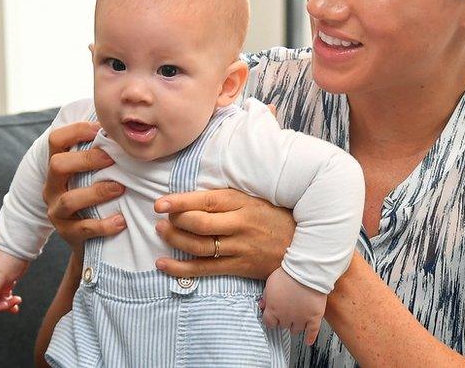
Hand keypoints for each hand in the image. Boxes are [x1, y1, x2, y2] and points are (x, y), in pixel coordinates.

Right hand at [43, 121, 125, 252]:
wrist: (90, 241)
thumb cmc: (96, 197)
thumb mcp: (92, 174)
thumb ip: (101, 153)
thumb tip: (125, 127)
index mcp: (57, 167)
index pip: (56, 140)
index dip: (76, 131)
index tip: (100, 128)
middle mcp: (51, 187)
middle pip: (57, 165)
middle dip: (86, 159)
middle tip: (112, 158)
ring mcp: (56, 211)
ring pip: (69, 199)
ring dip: (97, 192)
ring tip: (120, 188)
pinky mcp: (67, 233)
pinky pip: (83, 228)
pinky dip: (103, 225)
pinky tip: (121, 221)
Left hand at [152, 188, 294, 278]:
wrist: (304, 246)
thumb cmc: (274, 217)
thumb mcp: (254, 198)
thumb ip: (226, 198)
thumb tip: (192, 196)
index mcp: (242, 203)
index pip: (205, 201)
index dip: (180, 202)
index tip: (160, 203)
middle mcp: (240, 225)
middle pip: (199, 224)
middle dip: (174, 221)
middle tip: (161, 218)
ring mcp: (239, 248)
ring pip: (198, 246)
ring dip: (174, 240)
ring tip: (161, 233)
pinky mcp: (239, 267)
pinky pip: (204, 269)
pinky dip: (181, 268)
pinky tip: (163, 264)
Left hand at [261, 269, 326, 344]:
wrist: (306, 271)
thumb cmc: (288, 275)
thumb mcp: (270, 283)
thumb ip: (265, 296)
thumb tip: (262, 305)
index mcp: (273, 309)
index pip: (269, 323)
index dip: (271, 320)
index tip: (273, 319)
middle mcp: (286, 317)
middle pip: (283, 326)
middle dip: (284, 320)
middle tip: (286, 315)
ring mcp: (301, 318)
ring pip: (296, 330)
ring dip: (295, 326)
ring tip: (296, 322)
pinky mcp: (314, 317)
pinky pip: (312, 332)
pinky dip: (310, 337)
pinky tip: (308, 341)